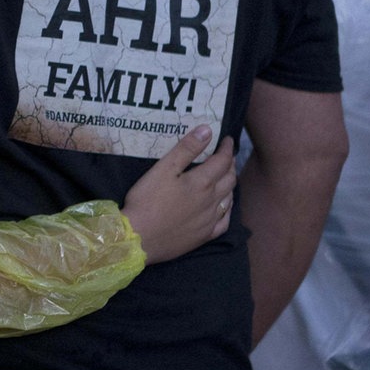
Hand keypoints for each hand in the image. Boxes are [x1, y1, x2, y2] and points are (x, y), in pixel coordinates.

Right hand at [122, 125, 236, 263]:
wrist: (139, 239)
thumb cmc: (147, 201)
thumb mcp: (162, 169)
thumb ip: (186, 149)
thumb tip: (207, 130)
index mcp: (201, 182)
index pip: (222, 161)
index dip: (226, 148)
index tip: (227, 139)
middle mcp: (211, 200)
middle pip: (229, 179)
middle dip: (230, 164)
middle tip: (226, 156)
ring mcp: (210, 220)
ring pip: (229, 198)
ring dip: (230, 184)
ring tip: (226, 176)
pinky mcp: (204, 236)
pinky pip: (225, 221)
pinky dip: (228, 209)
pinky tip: (224, 206)